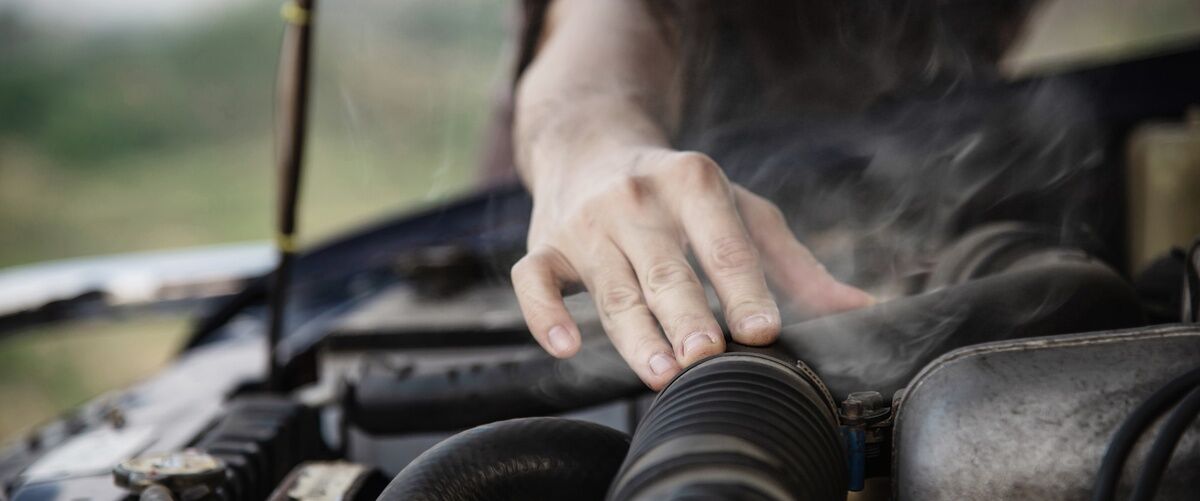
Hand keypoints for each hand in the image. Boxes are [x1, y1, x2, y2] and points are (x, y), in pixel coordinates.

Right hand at [511, 147, 872, 388]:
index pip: (723, 241)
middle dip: (686, 313)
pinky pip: (533, 281)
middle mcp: (636, 198)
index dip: (744, 287)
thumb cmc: (678, 192)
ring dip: (634, 333)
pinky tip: (566, 346)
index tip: (764, 330)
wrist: (589, 145)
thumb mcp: (741, 210)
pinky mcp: (544, 246)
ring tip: (661, 373)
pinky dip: (544, 314)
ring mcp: (586, 223)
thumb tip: (861, 310)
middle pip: (664, 268)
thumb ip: (794, 265)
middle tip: (706, 355)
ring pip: (610, 286)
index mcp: (693, 181)